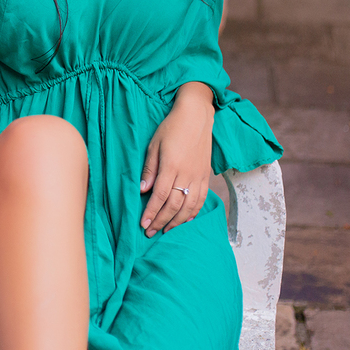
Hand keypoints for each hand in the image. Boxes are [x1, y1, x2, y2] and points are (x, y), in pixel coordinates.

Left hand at [139, 83, 214, 236]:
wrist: (196, 116)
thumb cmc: (171, 128)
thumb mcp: (154, 145)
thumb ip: (149, 169)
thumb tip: (142, 190)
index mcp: (171, 166)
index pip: (160, 196)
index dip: (151, 212)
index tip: (143, 224)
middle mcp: (187, 174)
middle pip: (174, 205)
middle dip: (161, 221)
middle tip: (150, 232)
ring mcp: (198, 176)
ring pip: (189, 206)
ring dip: (177, 221)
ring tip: (166, 230)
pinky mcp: (206, 176)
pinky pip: (201, 199)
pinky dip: (193, 212)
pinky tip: (185, 220)